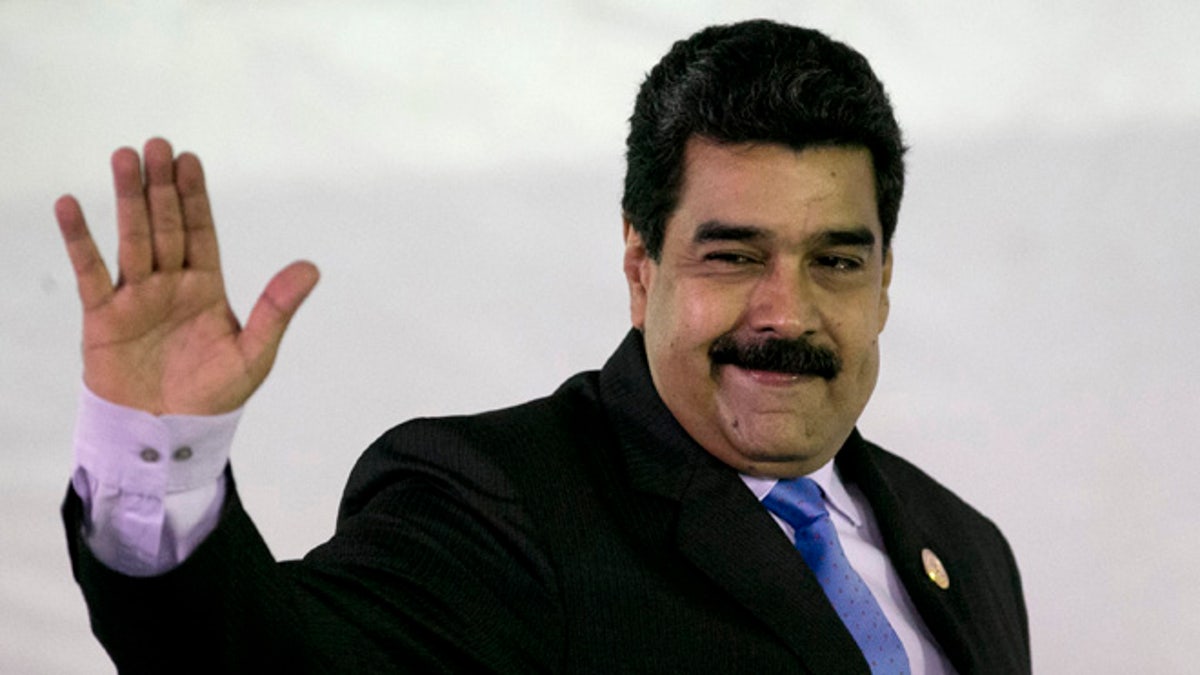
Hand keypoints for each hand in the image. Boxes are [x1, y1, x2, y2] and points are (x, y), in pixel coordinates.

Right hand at [55, 138, 318, 414]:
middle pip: (165, 225)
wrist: (169, 435)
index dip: (195, 196)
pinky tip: (71, 205)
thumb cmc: (214, 396)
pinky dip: (79, 240)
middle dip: (161, 186)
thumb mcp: (254, 353)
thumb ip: (277, 309)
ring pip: (131, 238)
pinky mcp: (103, 317)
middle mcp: (170, 284)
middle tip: (157, 144)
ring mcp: (135, 297)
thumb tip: (311, 267)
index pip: (201, 231)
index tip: (190, 159)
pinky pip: (90, 272)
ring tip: (125, 157)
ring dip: (128, 199)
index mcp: (206, 287)